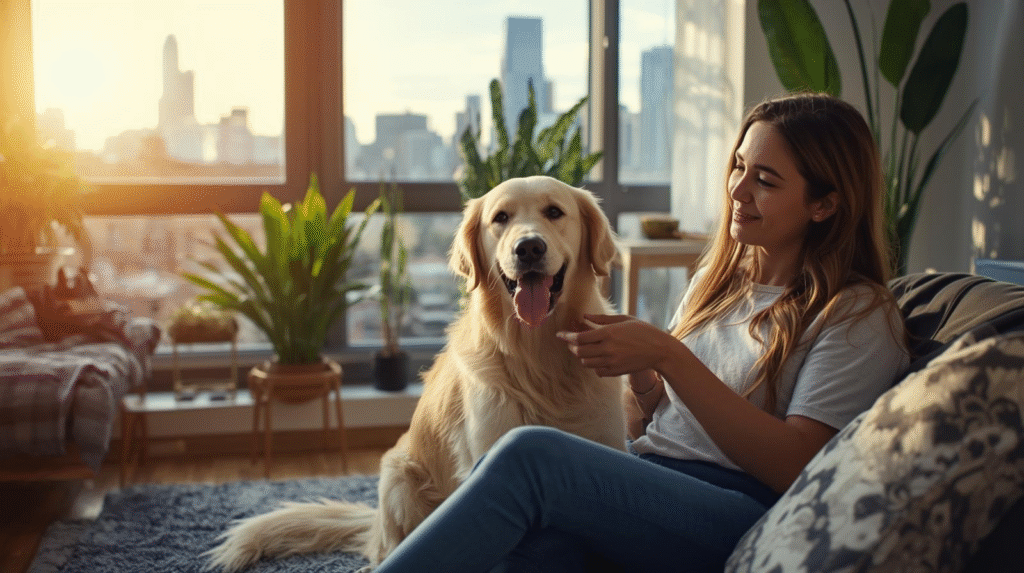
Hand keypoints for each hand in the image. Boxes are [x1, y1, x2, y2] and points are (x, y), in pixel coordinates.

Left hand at [557, 314, 675, 376]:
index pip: (580, 338)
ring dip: (581, 355)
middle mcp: (608, 349)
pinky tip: (597, 357)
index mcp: (609, 333)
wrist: (659, 350)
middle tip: (570, 341)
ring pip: (586, 362)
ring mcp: (612, 362)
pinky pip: (597, 371)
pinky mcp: (616, 371)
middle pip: (579, 351)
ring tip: (584, 348)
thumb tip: (584, 316)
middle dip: (571, 346)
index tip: (559, 334)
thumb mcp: (623, 319)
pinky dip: (593, 365)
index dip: (566, 337)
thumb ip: (602, 319)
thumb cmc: (643, 331)